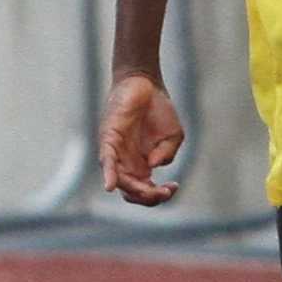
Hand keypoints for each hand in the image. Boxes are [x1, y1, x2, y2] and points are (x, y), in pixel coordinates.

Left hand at [100, 69, 185, 205]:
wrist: (145, 83)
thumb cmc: (158, 110)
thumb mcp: (173, 136)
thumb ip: (167, 154)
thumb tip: (154, 164)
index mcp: (141, 166)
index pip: (144, 192)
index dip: (158, 196)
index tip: (173, 186)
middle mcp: (126, 163)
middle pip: (132, 193)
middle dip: (149, 197)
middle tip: (165, 191)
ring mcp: (116, 152)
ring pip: (121, 181)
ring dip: (136, 190)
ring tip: (151, 190)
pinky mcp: (109, 138)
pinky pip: (107, 160)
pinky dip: (109, 174)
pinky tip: (111, 186)